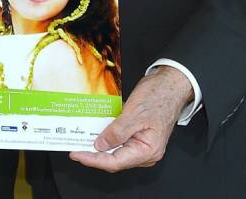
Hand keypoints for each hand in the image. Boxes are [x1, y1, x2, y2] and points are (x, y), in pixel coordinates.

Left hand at [69, 66, 192, 172]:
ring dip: (99, 147)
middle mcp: (146, 152)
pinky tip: (95, 132)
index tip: (77, 154)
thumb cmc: (158, 96)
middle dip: (94, 155)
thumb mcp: (134, 113)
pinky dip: (107, 137)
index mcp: (147, 150)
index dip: (94, 160)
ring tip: (81, 141)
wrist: (170, 83)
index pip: (115, 162)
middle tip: (75, 148)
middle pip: (114, 160)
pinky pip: (119, 141)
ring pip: (116, 151)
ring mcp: (142, 144)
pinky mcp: (138, 135)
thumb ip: (117, 132)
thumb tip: (100, 146)